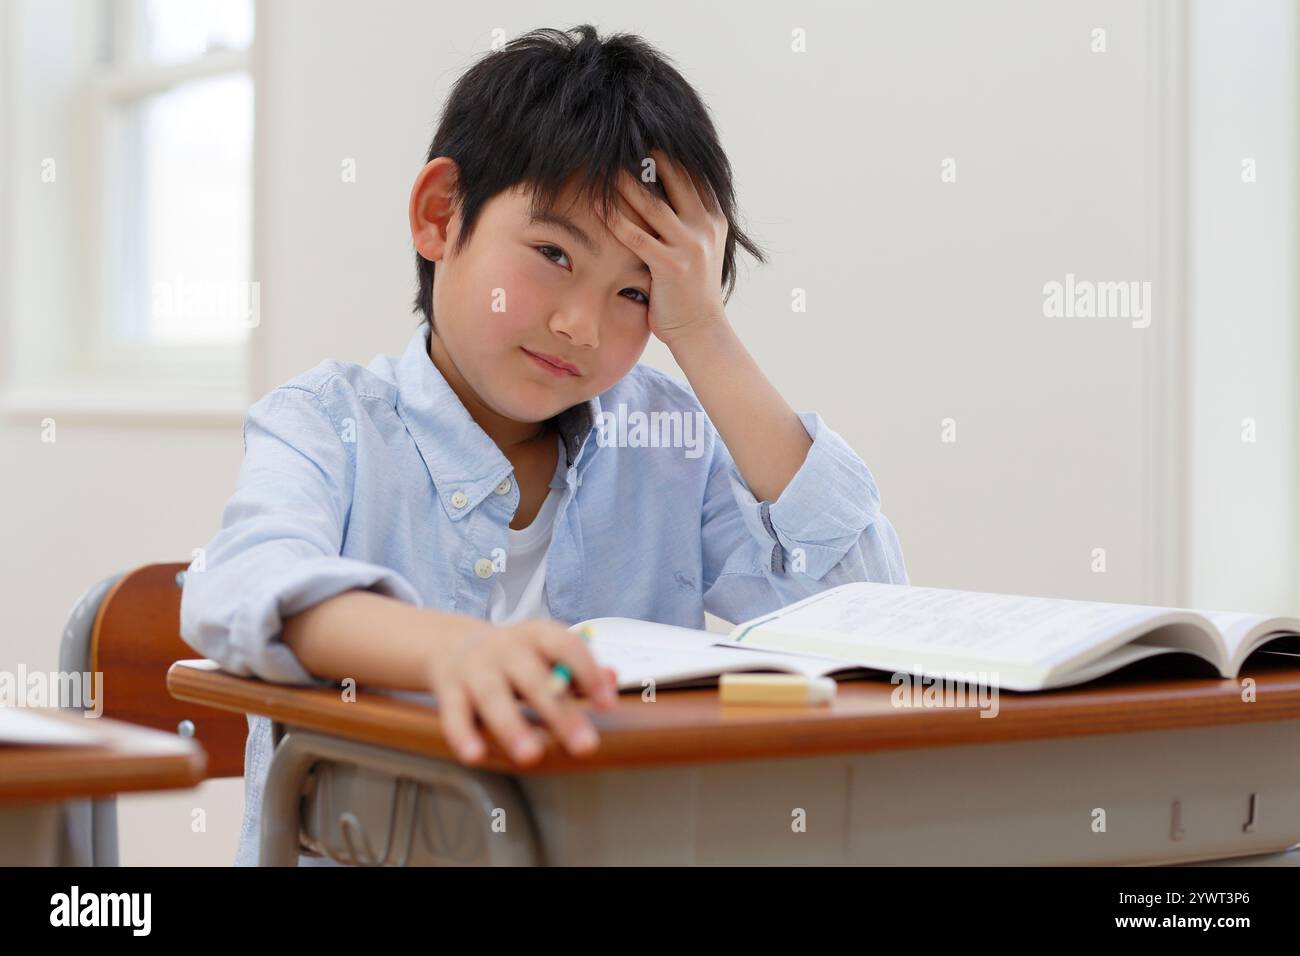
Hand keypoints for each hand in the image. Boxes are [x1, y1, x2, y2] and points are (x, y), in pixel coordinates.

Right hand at [428, 618, 618, 766]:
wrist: (452, 645)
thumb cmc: (515, 657)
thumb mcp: (548, 655)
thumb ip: (579, 669)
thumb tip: (613, 678)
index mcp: (536, 635)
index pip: (566, 646)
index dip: (587, 673)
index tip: (607, 703)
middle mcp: (505, 649)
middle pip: (533, 678)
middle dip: (560, 712)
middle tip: (585, 745)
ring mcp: (475, 669)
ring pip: (492, 696)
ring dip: (512, 726)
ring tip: (531, 756)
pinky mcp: (450, 691)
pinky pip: (455, 714)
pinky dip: (463, 734)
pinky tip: (476, 756)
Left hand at [599, 148, 729, 345]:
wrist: (700, 330)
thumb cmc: (689, 290)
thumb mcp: (696, 247)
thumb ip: (684, 219)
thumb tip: (657, 192)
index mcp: (713, 217)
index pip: (691, 171)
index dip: (668, 149)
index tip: (641, 133)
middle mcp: (706, 226)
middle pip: (675, 176)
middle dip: (646, 155)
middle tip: (617, 138)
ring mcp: (691, 245)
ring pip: (652, 203)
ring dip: (624, 182)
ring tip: (601, 164)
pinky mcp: (672, 265)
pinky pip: (637, 235)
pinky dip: (615, 218)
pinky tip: (597, 206)